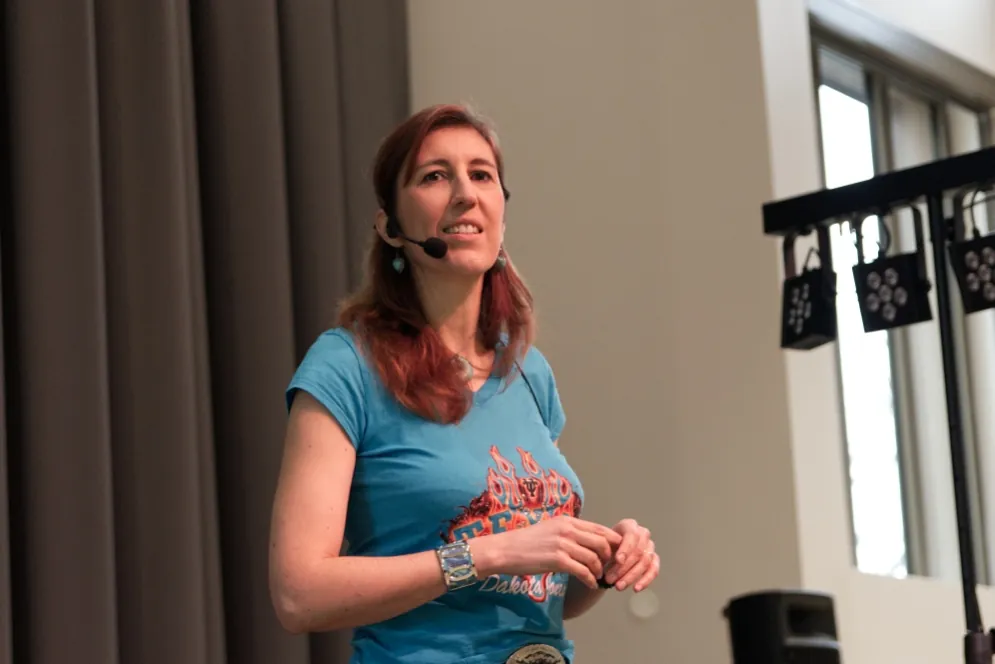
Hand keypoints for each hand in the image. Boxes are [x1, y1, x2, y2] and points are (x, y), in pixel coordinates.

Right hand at [474, 515, 622, 588]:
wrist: (506, 550)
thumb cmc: (527, 542)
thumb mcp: (550, 529)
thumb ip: (569, 532)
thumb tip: (588, 541)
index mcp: (567, 521)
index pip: (599, 528)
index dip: (612, 541)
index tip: (616, 552)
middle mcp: (567, 529)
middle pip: (601, 543)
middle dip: (608, 557)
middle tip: (607, 567)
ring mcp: (563, 544)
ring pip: (594, 558)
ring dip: (599, 570)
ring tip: (597, 577)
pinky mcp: (558, 560)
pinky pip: (583, 571)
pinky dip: (590, 579)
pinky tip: (590, 584)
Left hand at [603, 518, 658, 591]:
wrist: (608, 552)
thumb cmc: (604, 546)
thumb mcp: (602, 544)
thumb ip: (606, 548)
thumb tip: (616, 561)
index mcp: (629, 526)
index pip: (632, 536)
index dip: (626, 549)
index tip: (618, 561)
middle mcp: (642, 534)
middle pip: (638, 551)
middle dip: (624, 568)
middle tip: (610, 579)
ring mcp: (650, 546)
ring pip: (645, 562)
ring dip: (631, 576)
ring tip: (618, 586)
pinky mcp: (654, 559)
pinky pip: (654, 570)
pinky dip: (645, 580)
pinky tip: (636, 588)